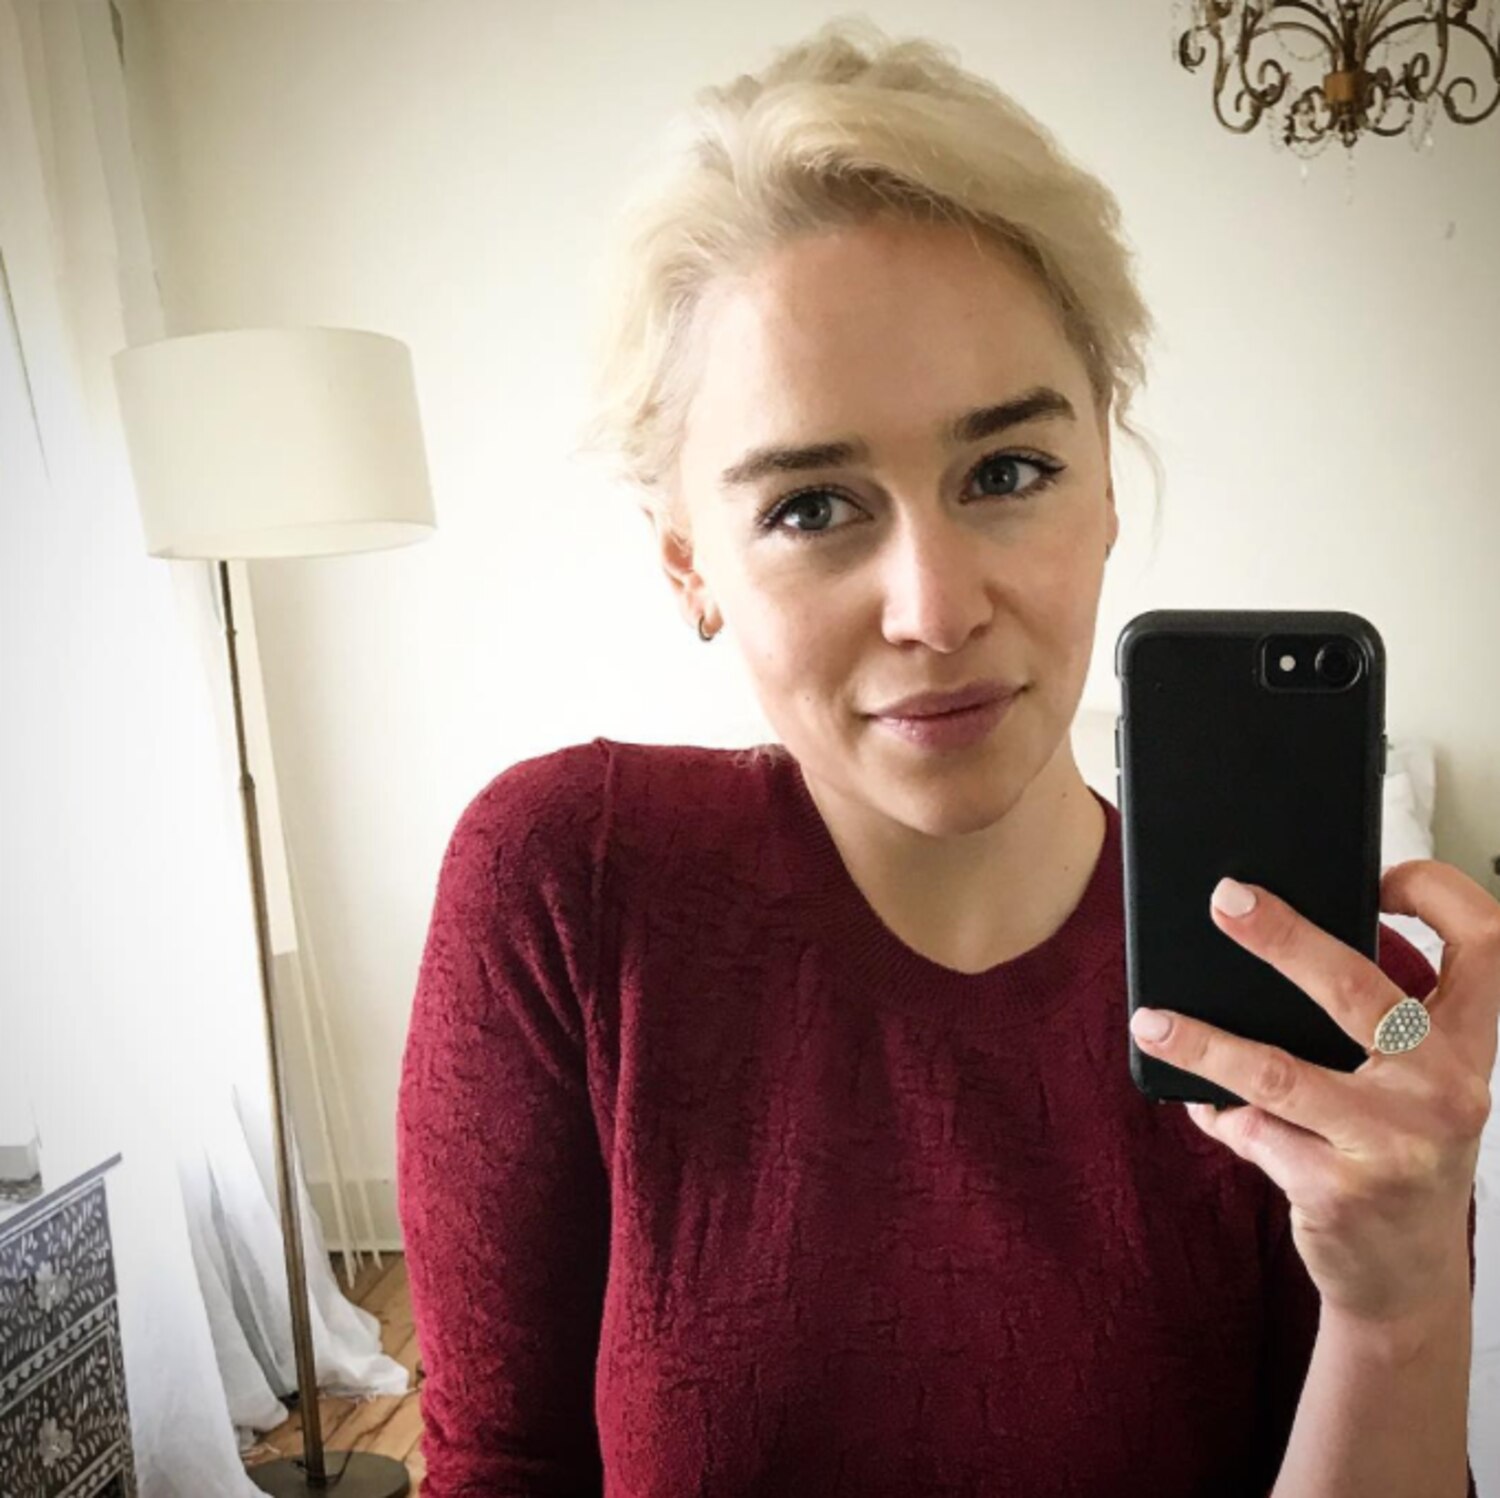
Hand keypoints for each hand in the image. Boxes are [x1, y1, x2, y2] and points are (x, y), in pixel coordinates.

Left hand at [1128, 860, 1499, 1328]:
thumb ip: (1371, 1025)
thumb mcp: (1412, 1088)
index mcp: (1467, 1049)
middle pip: (1358, 988)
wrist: (1406, 1283)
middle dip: (1284, 937)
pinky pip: (1253, 1131)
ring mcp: (1393, 1144)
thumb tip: (1264, 937)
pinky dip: (1216, 1112)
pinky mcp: (1338, 1190)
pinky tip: (1198, 1101)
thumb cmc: (1397, 1156)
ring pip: (1279, 1071)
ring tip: (1151, 1018)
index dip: (1439, 892)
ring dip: (1203, 1042)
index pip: (1487, 945)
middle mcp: (1445, 1091)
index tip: (1381, 873)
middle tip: (1225, 900)